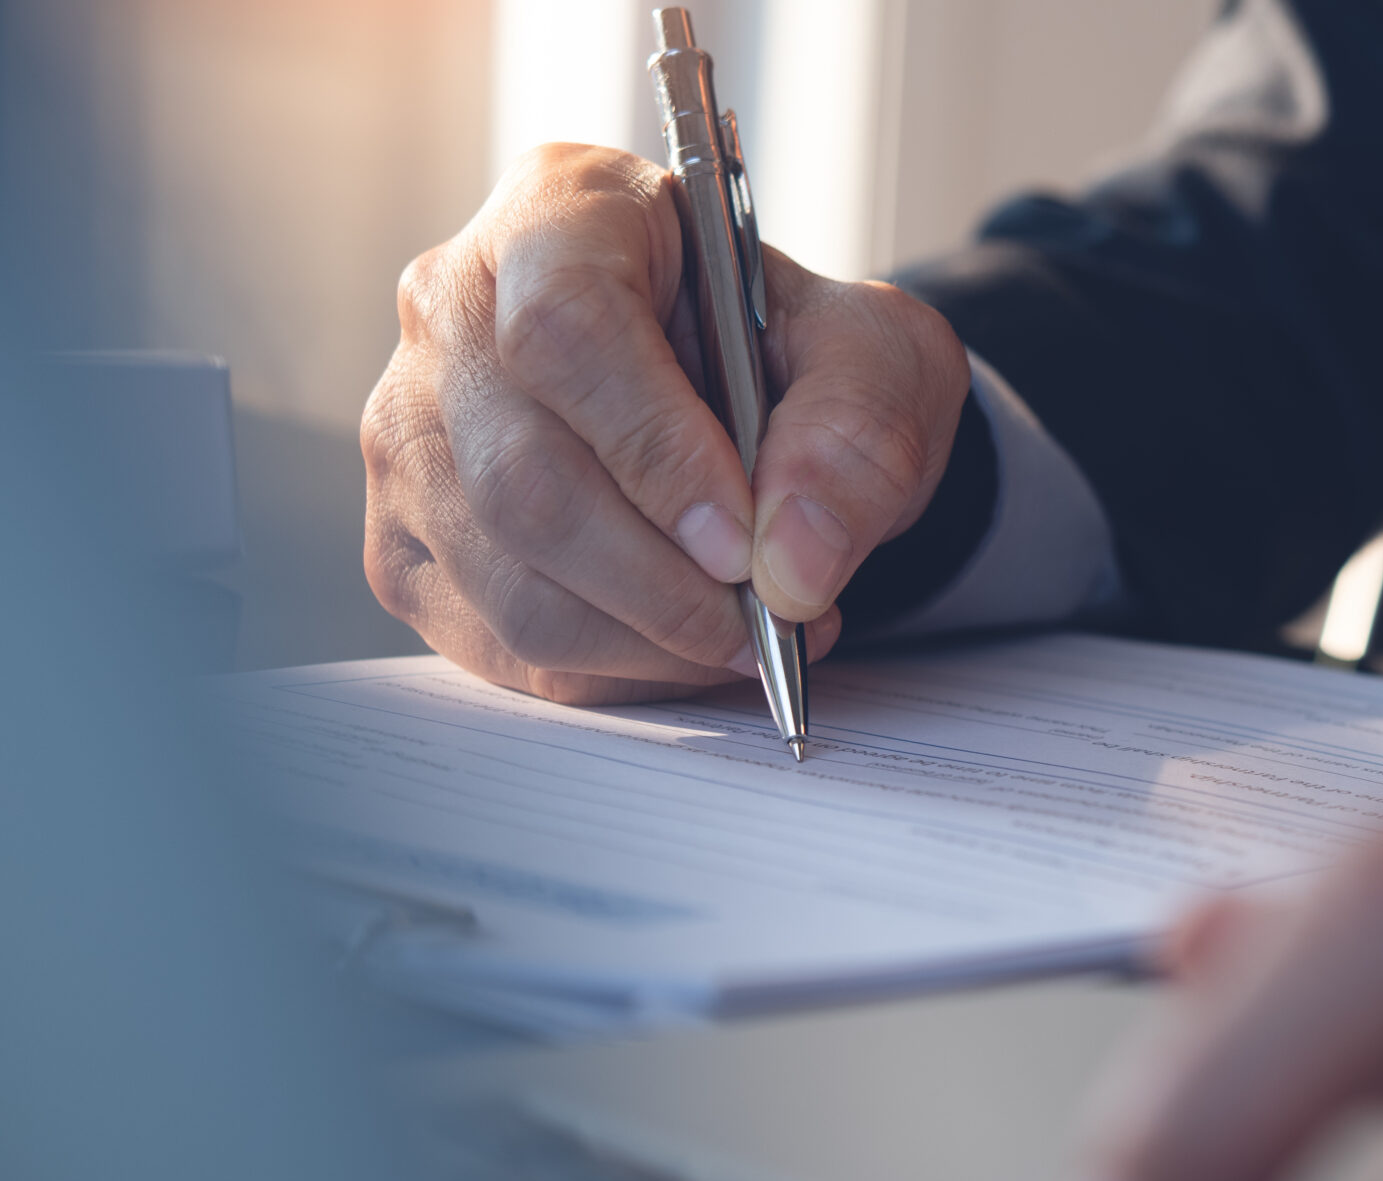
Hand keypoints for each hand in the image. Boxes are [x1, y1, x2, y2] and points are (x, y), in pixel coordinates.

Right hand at [360, 145, 970, 702]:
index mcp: (562, 213)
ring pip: (506, 579)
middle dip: (662, 584)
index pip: (565, 328)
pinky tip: (688, 650)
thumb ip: (858, 436)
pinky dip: (613, 672)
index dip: (655, 450)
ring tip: (751, 636)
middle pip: (522, 476)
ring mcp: (412, 428)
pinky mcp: (410, 538)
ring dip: (647, 641)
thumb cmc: (798, 355)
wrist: (759, 399)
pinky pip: (499, 640)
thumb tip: (793, 562)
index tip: (743, 541)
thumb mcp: (879, 357)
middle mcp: (453, 308)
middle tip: (770, 618)